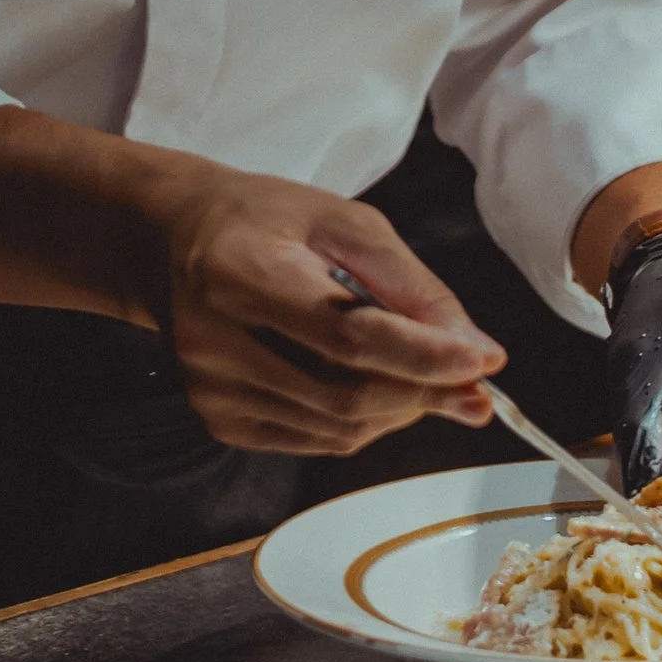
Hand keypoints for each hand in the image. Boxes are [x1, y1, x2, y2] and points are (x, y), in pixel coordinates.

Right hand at [149, 167, 504, 455]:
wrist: (176, 240)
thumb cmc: (267, 221)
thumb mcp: (345, 222)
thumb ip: (411, 285)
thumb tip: (474, 351)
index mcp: (242, 271)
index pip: (346, 333)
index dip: (422, 355)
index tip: (485, 361)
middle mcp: (214, 338)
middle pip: (346, 393)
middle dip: (424, 391)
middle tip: (473, 379)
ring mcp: (211, 388)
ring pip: (338, 428)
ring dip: (399, 409)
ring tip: (420, 373)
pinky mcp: (217, 418)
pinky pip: (316, 440)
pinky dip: (362, 422)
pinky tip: (370, 384)